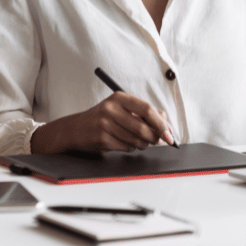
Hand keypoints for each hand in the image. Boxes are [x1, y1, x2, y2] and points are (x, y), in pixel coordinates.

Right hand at [31, 92, 174, 153]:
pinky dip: (131, 148)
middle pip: (143, 127)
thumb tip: (166, 123)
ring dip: (143, 144)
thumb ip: (144, 113)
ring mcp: (104, 124)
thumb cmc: (103, 117)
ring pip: (136, 139)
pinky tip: (125, 142)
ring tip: (140, 141)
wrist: (75, 128)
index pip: (147, 109)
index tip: (169, 134)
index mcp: (119, 98)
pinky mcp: (101, 139)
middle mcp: (111, 109)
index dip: (161, 123)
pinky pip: (126, 147)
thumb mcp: (122, 108)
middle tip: (159, 140)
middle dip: (155, 137)